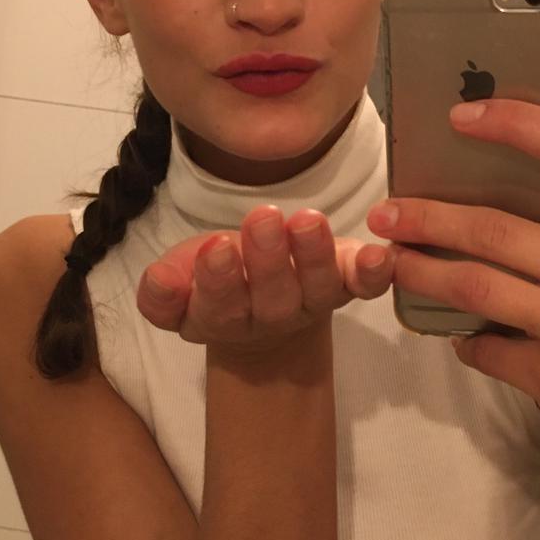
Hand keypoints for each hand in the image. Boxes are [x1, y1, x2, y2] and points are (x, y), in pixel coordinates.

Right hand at [136, 205, 398, 355]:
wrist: (262, 308)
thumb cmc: (217, 281)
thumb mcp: (178, 282)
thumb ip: (163, 289)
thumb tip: (159, 279)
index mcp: (219, 320)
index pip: (217, 309)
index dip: (217, 281)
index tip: (217, 248)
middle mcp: (270, 319)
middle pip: (271, 297)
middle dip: (268, 259)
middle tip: (263, 219)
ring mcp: (311, 304)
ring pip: (316, 288)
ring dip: (314, 255)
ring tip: (307, 221)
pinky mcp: (345, 286)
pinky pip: (362, 286)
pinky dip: (373, 273)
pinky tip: (380, 254)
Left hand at [366, 98, 539, 473]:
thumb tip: (487, 184)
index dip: (515, 122)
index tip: (461, 117)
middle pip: (493, 228)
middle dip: (426, 218)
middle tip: (386, 214)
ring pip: (475, 286)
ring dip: (423, 273)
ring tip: (393, 263)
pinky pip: (487, 348)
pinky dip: (466, 341)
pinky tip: (460, 335)